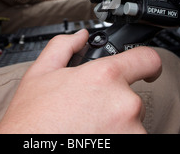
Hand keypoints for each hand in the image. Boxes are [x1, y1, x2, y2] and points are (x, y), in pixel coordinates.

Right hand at [0, 29, 161, 133]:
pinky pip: (130, 138)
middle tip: (88, 111)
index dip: (147, 62)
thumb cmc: (32, 122)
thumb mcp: (40, 74)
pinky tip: (92, 138)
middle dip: (114, 102)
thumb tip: (80, 37)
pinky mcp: (131, 147)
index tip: (148, 70)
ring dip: (116, 125)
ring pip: (131, 123)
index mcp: (105, 77)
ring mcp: (131, 131)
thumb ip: (64, 47)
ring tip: (87, 129)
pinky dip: (116, 138)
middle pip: (132, 96)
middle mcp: (124, 103)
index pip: (147, 59)